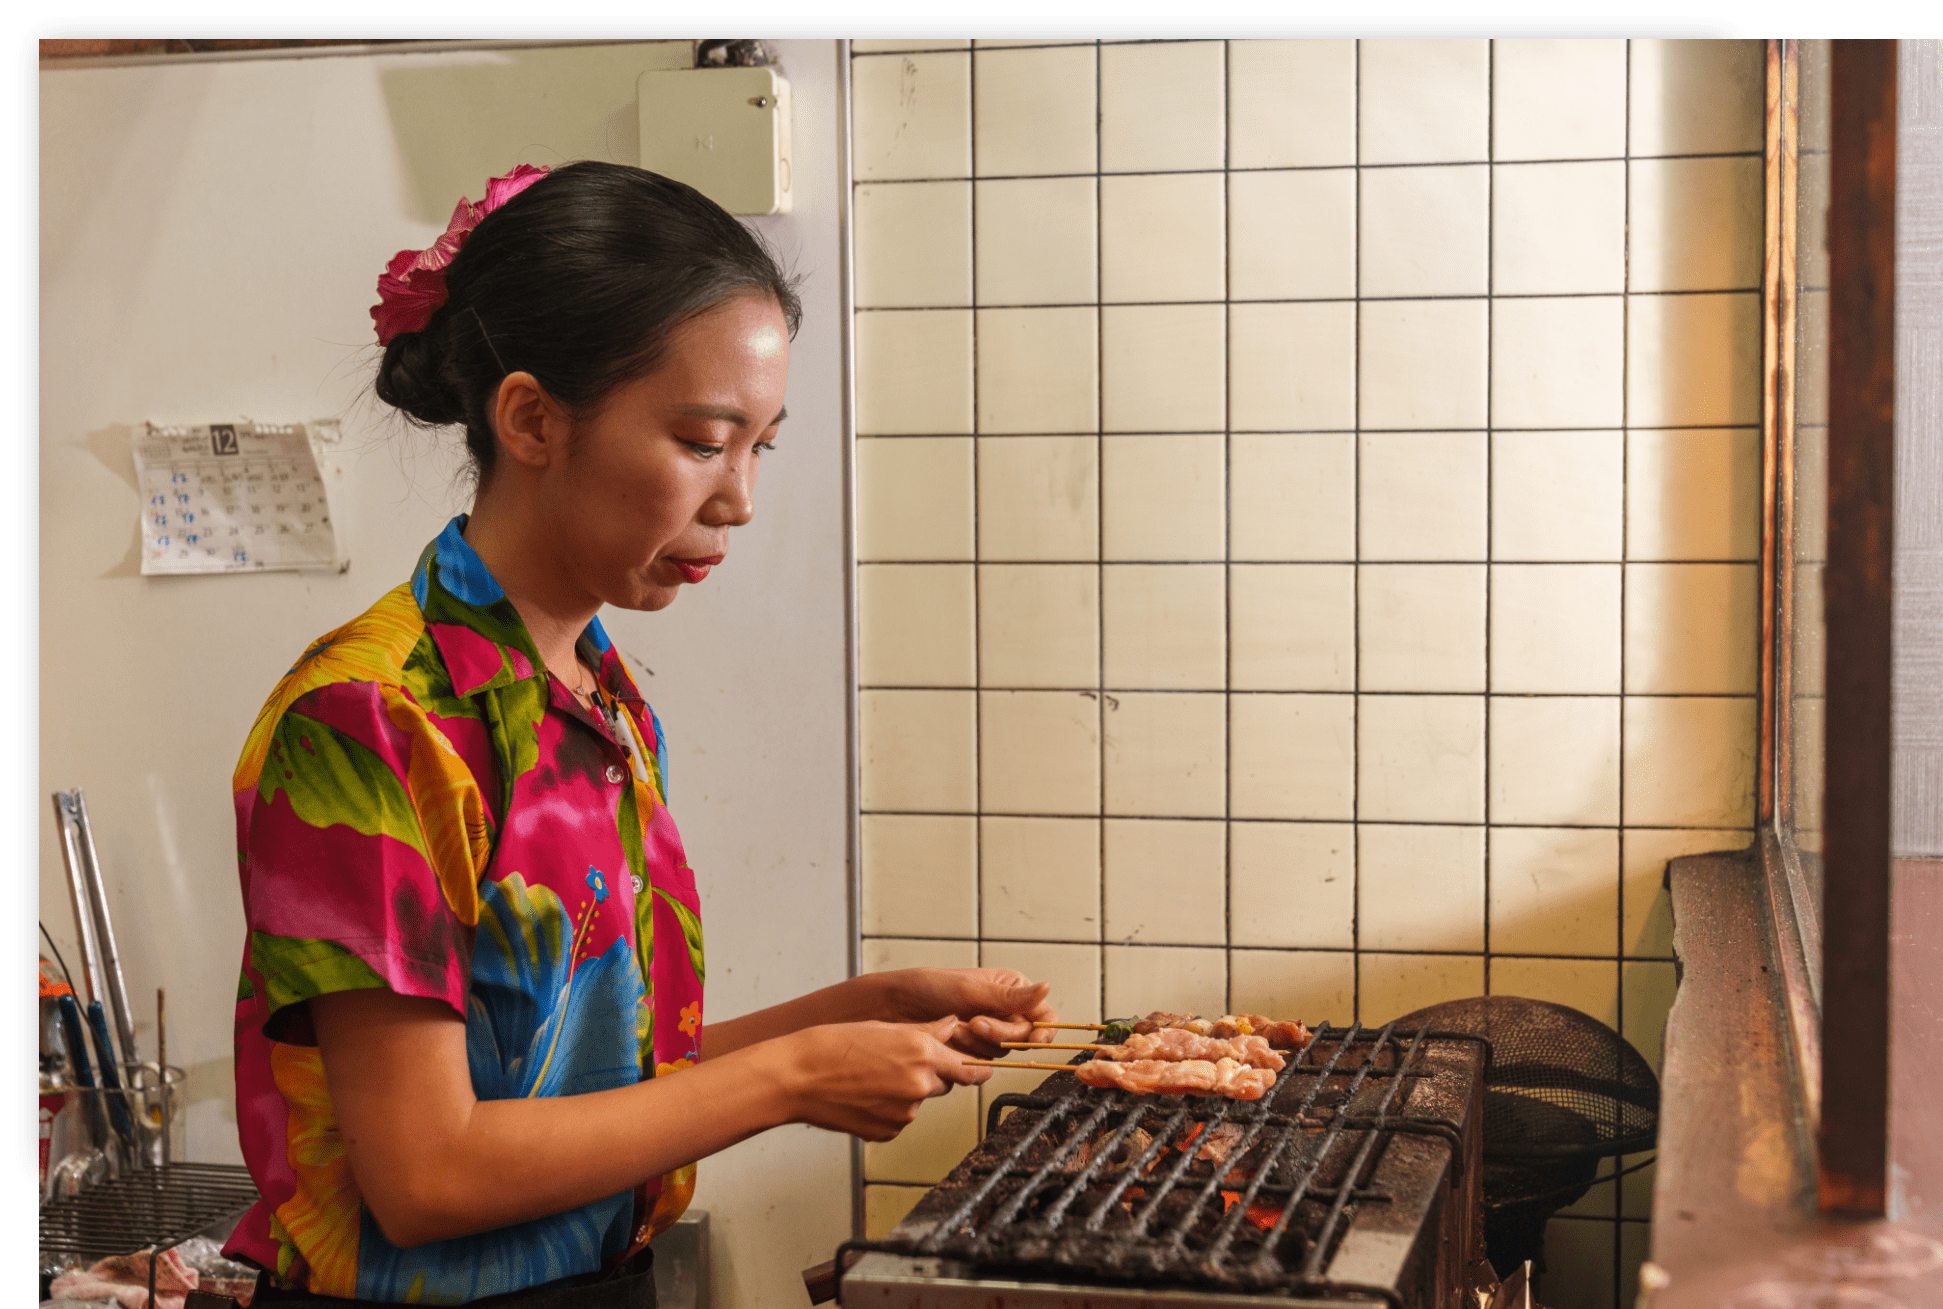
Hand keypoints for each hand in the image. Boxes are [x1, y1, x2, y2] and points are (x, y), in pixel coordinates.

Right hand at [767, 1018, 988, 1141]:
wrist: (798, 1077)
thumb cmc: (834, 1046)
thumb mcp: (884, 1028)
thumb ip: (926, 1031)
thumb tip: (952, 1026)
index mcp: (922, 1053)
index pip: (970, 1068)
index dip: (976, 1068)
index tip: (981, 1068)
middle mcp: (919, 1085)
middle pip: (944, 1083)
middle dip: (930, 1075)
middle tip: (897, 1063)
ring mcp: (904, 1113)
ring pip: (918, 1102)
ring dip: (906, 1092)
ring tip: (871, 1078)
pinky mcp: (887, 1132)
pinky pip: (898, 1120)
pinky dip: (888, 1110)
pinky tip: (864, 1096)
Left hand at [869, 967, 1060, 1058]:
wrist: (891, 1009)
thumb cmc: (927, 988)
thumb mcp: (970, 990)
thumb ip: (1009, 997)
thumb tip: (1046, 986)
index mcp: (1010, 990)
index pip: (1042, 1016)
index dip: (1042, 1030)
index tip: (1035, 1039)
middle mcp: (1003, 1012)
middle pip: (1022, 1038)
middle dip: (999, 1034)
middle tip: (975, 1023)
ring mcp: (987, 1034)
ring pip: (1001, 1053)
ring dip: (978, 1043)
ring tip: (954, 1027)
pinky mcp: (971, 1052)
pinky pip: (982, 1065)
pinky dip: (966, 1054)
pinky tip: (950, 1040)